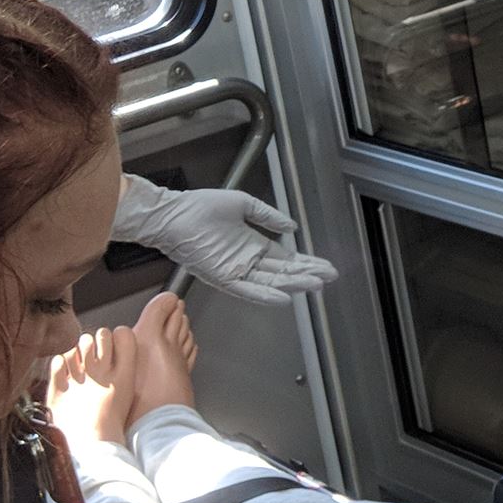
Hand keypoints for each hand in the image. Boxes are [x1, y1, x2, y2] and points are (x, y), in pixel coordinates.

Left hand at [113, 177, 338, 304]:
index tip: (326, 266)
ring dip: (292, 284)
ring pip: (270, 282)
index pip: (285, 258)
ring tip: (315, 285)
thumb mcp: (243, 205)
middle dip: (307, 274)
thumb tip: (292, 228)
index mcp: (253, 244)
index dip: (306, 262)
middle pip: (283, 272)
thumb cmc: (202, 207)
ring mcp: (235, 271)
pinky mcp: (221, 277)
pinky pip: (246, 290)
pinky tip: (284, 297)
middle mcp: (247, 261)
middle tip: (329, 277)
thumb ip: (268, 216)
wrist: (173, 214)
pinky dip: (265, 295)